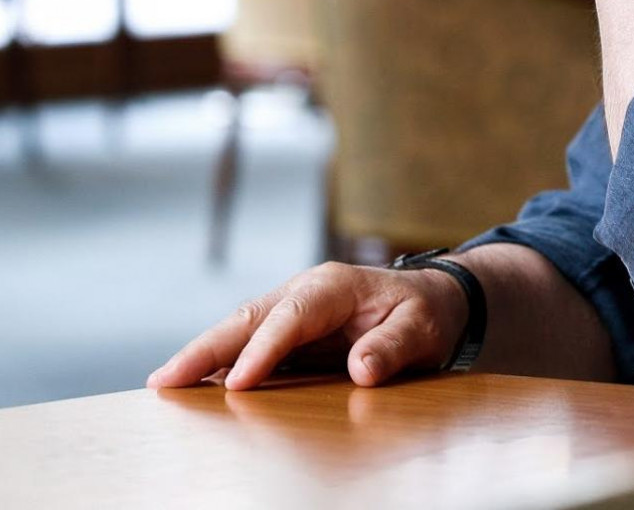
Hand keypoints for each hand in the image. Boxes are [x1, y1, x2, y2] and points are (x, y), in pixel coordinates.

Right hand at [146, 261, 466, 390]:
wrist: (431, 300)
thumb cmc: (425, 312)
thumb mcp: (421, 328)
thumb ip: (394, 346)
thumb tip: (362, 369)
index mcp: (334, 285)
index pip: (292, 317)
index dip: (264, 349)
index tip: (237, 382)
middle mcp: (305, 291)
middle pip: (249, 316)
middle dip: (207, 347)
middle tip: (166, 379)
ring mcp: (292, 308)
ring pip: (241, 327)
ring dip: (203, 354)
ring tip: (165, 384)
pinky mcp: (288, 329)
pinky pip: (248, 342)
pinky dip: (219, 360)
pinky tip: (194, 386)